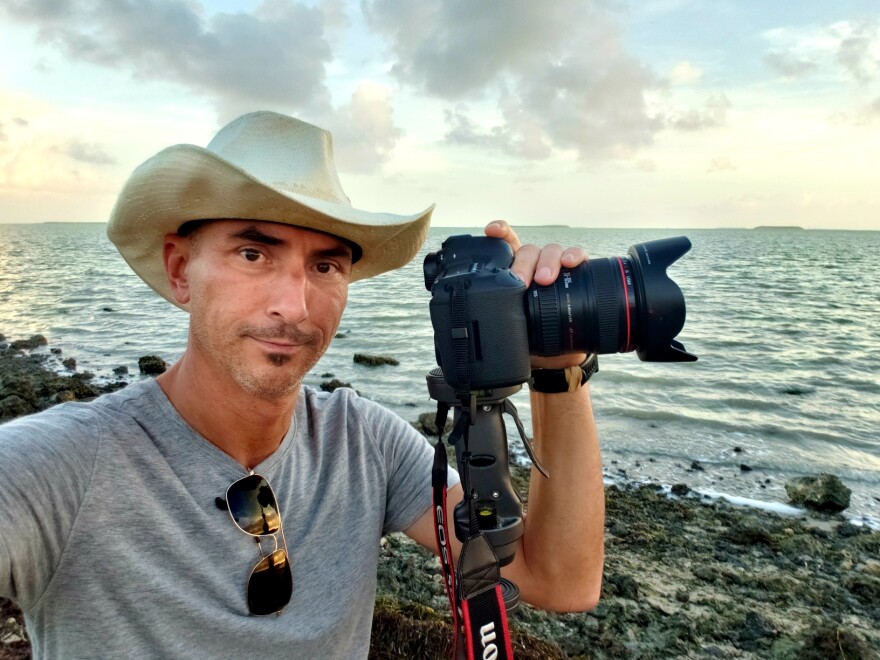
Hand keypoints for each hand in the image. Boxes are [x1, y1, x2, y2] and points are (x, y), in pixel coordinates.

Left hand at [484, 220, 588, 369]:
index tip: (492, 230)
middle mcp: (536, 264)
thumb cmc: (532, 335)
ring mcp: (557, 266)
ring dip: (548, 262)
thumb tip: (484, 328)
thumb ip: (503, 321)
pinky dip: (574, 256)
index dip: (500, 234)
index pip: (507, 247)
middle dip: (524, 264)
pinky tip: (570, 263)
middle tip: (521, 282)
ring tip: (545, 278)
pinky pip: (577, 256)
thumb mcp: (514, 328)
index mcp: (517, 273)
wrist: (560, 350)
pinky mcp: (578, 272)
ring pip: (551, 251)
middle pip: (528, 251)